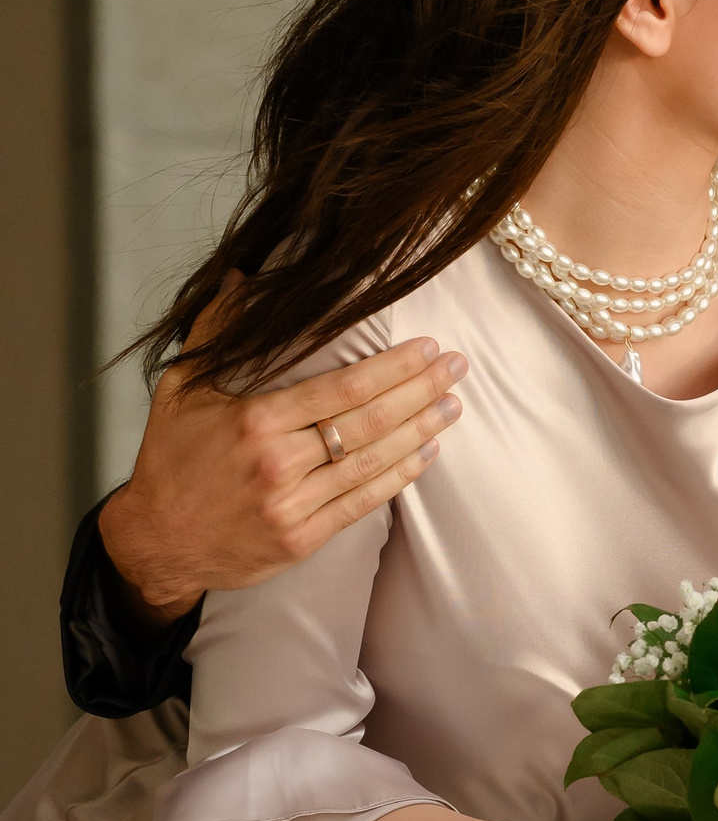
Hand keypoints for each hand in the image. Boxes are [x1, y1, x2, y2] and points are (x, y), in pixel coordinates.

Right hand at [100, 291, 467, 621]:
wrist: (156, 542)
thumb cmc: (171, 460)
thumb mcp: (183, 390)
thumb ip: (217, 332)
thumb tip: (242, 277)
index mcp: (255, 421)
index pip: (343, 387)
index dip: (393, 366)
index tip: (428, 347)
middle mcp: (278, 462)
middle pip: (369, 420)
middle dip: (421, 390)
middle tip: (458, 368)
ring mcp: (293, 504)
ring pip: (373, 461)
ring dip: (422, 431)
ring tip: (453, 405)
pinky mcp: (302, 538)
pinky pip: (363, 502)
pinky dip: (399, 477)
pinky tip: (426, 454)